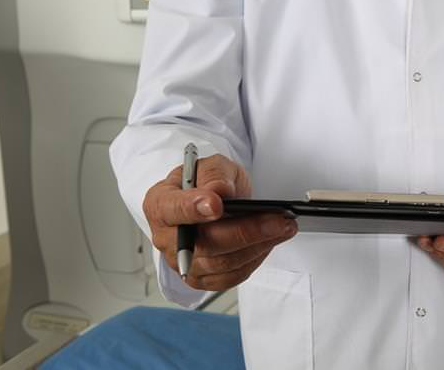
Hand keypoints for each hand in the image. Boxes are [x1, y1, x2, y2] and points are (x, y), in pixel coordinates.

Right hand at [143, 154, 297, 290]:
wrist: (212, 201)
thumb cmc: (207, 183)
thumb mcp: (211, 166)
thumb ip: (214, 174)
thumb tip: (219, 191)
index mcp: (160, 204)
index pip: (172, 209)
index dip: (193, 208)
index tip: (216, 205)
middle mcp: (167, 239)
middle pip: (204, 243)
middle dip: (245, 231)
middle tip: (277, 219)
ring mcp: (184, 263)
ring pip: (222, 263)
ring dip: (258, 246)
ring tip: (284, 227)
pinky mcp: (203, 278)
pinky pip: (231, 276)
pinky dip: (255, 259)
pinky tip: (270, 242)